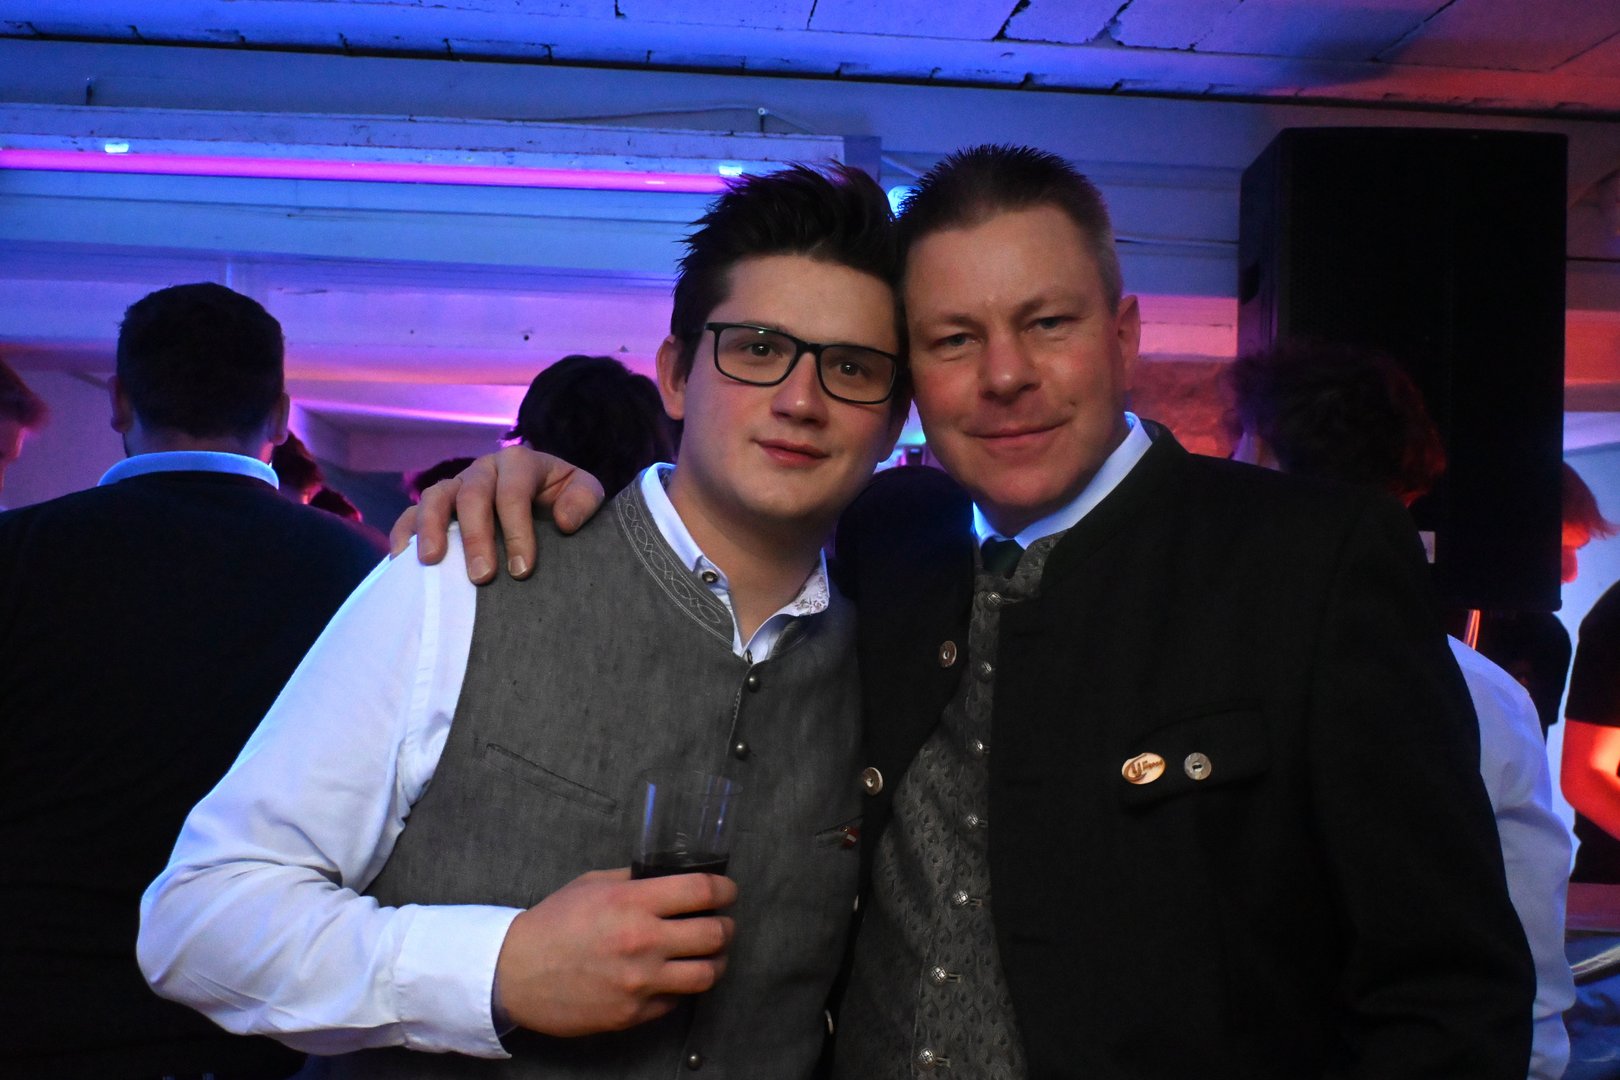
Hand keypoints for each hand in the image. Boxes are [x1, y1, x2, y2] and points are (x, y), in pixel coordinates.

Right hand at [388, 447, 605, 582]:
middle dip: (476, 537)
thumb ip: (584, 499)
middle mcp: (484, 469)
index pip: (513, 491)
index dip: (516, 530)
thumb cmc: (564, 498)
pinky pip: (410, 513)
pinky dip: (404, 533)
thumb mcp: (584, 491)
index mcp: (519, 462)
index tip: (522, 569)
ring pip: (435, 497)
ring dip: (431, 529)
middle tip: (482, 577)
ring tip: (432, 562)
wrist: (544, 495)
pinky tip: (402, 560)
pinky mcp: (436, 505)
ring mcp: (456, 485)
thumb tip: (564, 521)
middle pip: (472, 495)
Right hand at [493, 868, 737, 1037]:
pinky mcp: (632, 1014)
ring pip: (708, 974)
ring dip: (715, 962)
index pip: (702, 891)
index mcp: (633, 902)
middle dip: (727, 927)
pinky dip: (680, 988)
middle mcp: (643, 941)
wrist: (515, 973)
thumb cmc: (552, 924)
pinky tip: (672, 977)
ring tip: (710, 956)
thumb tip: (671, 876)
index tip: (728, 892)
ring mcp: (640, 982)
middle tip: (723, 924)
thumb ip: (635, 880)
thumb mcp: (592, 884)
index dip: (725, 890)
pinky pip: (676, 1001)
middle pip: (715, 934)